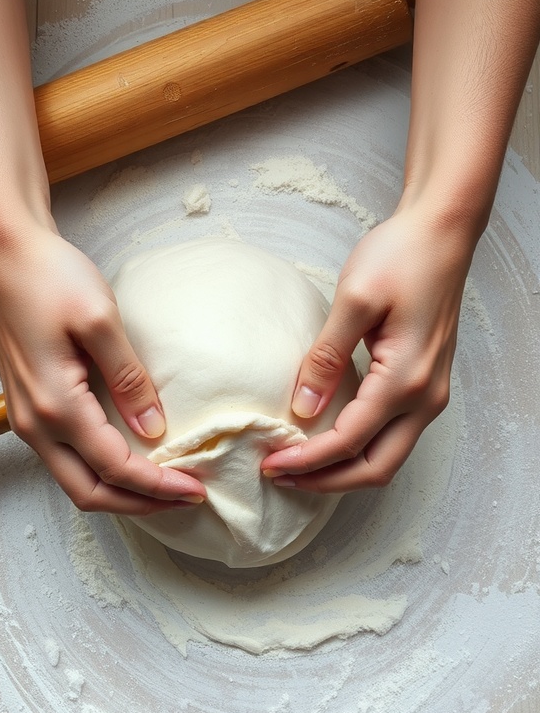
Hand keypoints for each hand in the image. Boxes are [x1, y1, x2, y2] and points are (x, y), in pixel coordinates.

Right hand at [0, 231, 205, 512]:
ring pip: (76, 481)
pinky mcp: (31, 407)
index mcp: (56, 406)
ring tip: (164, 486)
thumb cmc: (49, 277)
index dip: (159, 484)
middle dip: (140, 503)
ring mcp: (29, 419)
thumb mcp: (100, 322)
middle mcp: (36, 424)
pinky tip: (132, 460)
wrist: (7, 252)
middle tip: (185, 499)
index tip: (197, 488)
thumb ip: (129, 380)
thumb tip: (154, 427)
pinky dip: (102, 471)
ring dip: (120, 491)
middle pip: (90, 493)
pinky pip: (67, 459)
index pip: (115, 467)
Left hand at [262, 212, 472, 491]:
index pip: (349, 441)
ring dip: (343, 470)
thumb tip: (302, 409)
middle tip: (280, 477)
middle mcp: (425, 398)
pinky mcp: (424, 384)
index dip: (307, 460)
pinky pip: (392, 435)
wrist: (442, 232)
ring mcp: (430, 394)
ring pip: (387, 458)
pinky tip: (327, 440)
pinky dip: (359, 449)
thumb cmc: (402, 256)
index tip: (269, 463)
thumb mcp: (355, 300)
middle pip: (375, 469)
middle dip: (325, 481)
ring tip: (298, 465)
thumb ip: (326, 358)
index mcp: (406, 380)